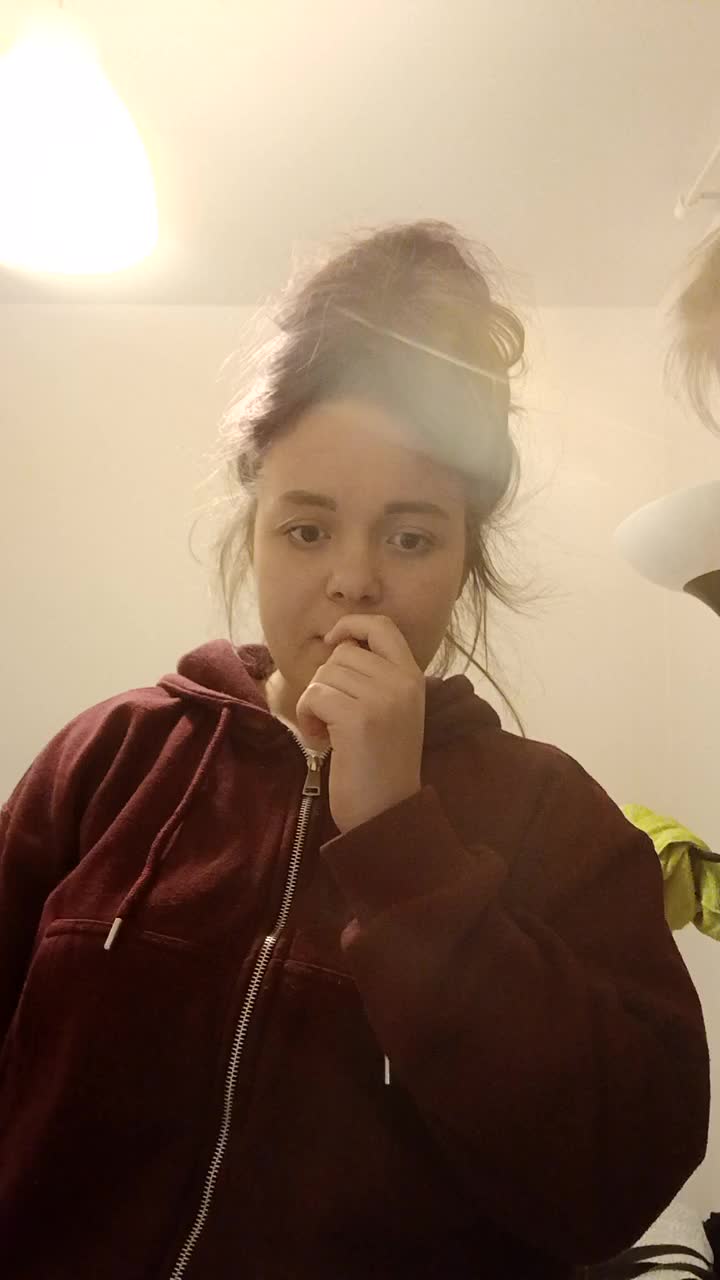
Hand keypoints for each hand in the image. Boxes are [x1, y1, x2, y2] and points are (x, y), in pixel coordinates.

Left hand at [295, 615, 425, 832]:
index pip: (382, 626)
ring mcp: (382, 699)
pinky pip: (314, 695)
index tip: (335, 641)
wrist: (386, 812)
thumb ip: (376, 676)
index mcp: (413, 678)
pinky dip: (308, 717)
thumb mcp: (392, 711)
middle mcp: (402, 683)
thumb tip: (340, 644)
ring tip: (329, 733)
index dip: (352, 625)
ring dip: (315, 703)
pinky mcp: (358, 719)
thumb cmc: (380, 764)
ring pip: (324, 675)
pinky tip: (323, 742)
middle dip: (327, 681)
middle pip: (343, 654)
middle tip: (333, 716)